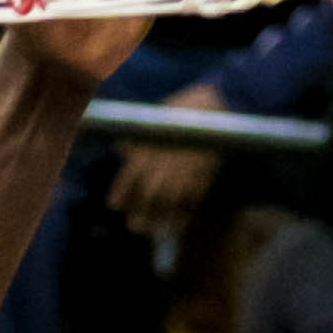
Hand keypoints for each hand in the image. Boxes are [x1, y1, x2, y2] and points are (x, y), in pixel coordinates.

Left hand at [108, 80, 226, 237]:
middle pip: (147, 195)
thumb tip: (120, 147)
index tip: (114, 205)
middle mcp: (164, 162)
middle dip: (139, 213)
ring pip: (168, 203)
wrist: (218, 102)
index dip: (120, 193)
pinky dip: (183, 217)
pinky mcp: (203, 176)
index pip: (129, 177)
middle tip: (135, 226)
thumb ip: (139, 138)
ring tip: (155, 230)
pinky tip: (177, 224)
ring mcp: (184, 171)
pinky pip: (191, 203)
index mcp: (149, 147)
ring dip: (160, 220)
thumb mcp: (157, 117)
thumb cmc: (185, 107)